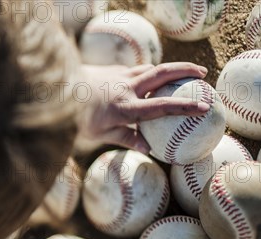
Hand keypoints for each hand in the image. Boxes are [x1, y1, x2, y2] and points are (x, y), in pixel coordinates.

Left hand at [76, 62, 209, 153]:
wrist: (56, 92)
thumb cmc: (78, 119)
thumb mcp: (101, 135)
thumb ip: (127, 139)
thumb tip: (150, 148)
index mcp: (126, 108)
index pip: (162, 107)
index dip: (185, 106)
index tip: (204, 106)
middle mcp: (127, 88)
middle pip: (162, 73)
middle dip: (185, 71)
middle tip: (203, 74)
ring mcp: (120, 75)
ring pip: (151, 69)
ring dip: (170, 69)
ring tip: (184, 73)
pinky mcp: (113, 70)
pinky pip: (137, 70)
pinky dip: (149, 74)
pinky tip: (152, 80)